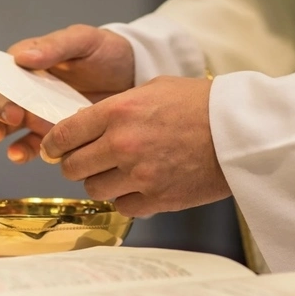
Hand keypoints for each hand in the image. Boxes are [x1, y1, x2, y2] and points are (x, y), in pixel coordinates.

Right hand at [0, 24, 134, 162]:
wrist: (135, 76)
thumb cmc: (107, 52)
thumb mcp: (84, 40)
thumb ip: (55, 46)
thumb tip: (22, 57)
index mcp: (30, 63)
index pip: (4, 75)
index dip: (2, 91)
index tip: (10, 106)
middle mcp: (28, 89)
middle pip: (1, 104)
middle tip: (10, 123)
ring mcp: (38, 112)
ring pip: (8, 127)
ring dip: (2, 137)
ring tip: (13, 152)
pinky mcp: (52, 132)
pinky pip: (32, 144)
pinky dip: (24, 151)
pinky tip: (22, 155)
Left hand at [39, 76, 230, 216]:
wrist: (240, 131)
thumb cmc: (200, 104)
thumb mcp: (153, 89)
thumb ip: (116, 107)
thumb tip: (87, 122)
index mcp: (118, 112)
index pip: (64, 134)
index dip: (54, 144)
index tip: (54, 148)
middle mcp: (122, 144)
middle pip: (72, 166)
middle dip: (75, 164)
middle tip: (86, 160)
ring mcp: (139, 175)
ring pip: (94, 189)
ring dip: (101, 181)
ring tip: (117, 172)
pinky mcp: (157, 198)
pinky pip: (122, 206)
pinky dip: (126, 198)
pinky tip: (138, 185)